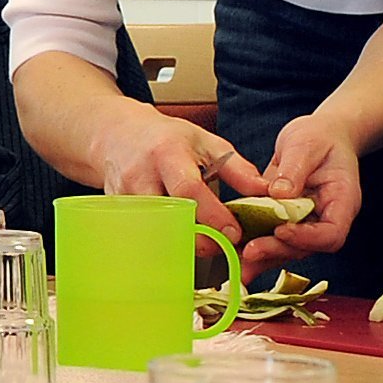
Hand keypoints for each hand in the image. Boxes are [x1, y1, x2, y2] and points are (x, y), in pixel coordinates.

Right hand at [80, 101, 254, 246]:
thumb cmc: (167, 139)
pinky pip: (142, 237)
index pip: (188, 190)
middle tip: (222, 246)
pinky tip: (180, 244)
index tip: (233, 232)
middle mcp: (141, 176)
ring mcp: (125, 197)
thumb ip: (237, 169)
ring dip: (181, 246)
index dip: (212, 215)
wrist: (119, 135)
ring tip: (202, 246)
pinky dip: (163, 245)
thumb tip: (267, 193)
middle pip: (169, 219)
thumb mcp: (206, 143)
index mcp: (167, 154)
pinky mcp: (116, 213)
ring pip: (153, 234)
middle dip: (199, 240)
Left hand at [242, 111, 362, 270]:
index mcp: (341, 201)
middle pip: (306, 247)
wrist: (319, 136)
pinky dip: (256, 248)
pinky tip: (235, 254)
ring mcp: (307, 223)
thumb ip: (294, 169)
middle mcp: (325, 218)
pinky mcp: (287, 221)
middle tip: (250, 251)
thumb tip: (278, 194)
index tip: (281, 230)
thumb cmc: (320, 137)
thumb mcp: (306, 145)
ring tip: (239, 264)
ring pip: (288, 249)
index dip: (307, 238)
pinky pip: (273, 239)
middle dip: (277, 250)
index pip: (331, 234)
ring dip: (263, 257)